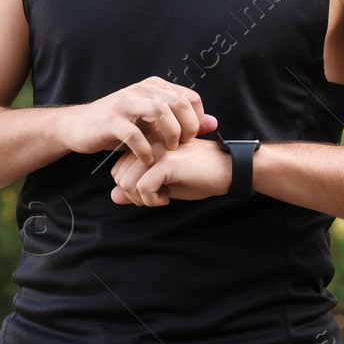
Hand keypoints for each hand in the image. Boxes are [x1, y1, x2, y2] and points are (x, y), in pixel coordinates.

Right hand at [57, 76, 218, 166]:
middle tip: (183, 145)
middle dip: (188, 127)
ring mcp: (124, 104)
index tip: (192, 138)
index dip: (197, 119)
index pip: (189, 97)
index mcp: (153, 87)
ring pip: (160, 111)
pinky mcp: (110, 121)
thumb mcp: (152, 122)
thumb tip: (213, 123)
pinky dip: (145, 150)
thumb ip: (182, 122)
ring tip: (169, 149)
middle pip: (178, 103)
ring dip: (170, 133)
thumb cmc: (119, 125)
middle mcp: (140, 90)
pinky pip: (135, 134)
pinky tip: (148, 159)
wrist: (79, 126)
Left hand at [110, 137, 230, 206]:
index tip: (152, 192)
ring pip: (126, 182)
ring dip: (142, 199)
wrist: (230, 170)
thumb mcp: (164, 185)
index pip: (118, 170)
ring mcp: (157, 150)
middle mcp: (149, 143)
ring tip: (163, 197)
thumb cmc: (199, 176)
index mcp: (147, 144)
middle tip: (157, 197)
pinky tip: (168, 197)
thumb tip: (113, 197)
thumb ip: (137, 189)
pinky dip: (152, 200)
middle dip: (134, 196)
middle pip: (119, 177)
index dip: (131, 189)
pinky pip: (143, 187)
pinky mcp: (167, 162)